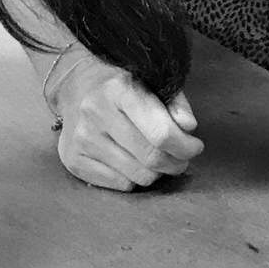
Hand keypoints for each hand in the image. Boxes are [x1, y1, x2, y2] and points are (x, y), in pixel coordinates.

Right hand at [43, 45, 203, 189]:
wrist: (77, 87)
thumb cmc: (124, 87)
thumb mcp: (153, 83)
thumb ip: (176, 104)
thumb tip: (188, 127)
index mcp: (119, 89)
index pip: (161, 133)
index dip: (185, 146)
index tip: (194, 146)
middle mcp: (95, 113)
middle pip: (152, 158)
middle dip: (176, 163)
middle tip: (181, 158)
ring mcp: (81, 139)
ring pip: (138, 176)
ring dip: (157, 173)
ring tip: (159, 159)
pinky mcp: (73, 160)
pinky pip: (120, 184)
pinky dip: (135, 178)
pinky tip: (134, 162)